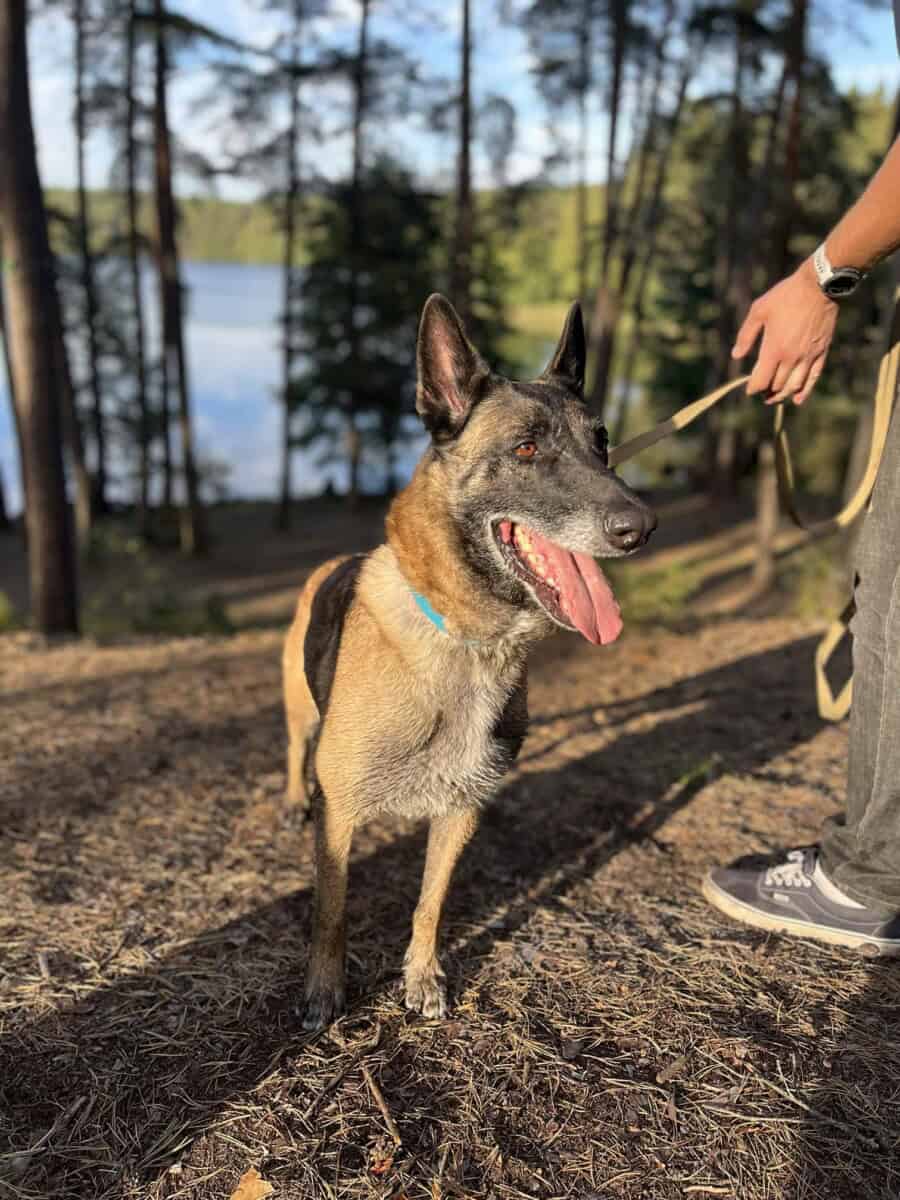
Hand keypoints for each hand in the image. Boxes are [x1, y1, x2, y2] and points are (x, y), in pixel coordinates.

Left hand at [731, 258, 838, 404]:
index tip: (749, 390)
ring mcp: (808, 356)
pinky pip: (813, 378)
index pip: (761, 381)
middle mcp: (791, 357)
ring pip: (794, 387)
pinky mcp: (821, 352)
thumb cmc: (785, 296)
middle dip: (767, 393)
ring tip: (775, 398)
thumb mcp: (758, 311)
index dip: (753, 389)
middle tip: (762, 393)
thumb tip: (736, 356)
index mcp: (774, 349)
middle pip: (777, 387)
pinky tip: (798, 400)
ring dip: (783, 396)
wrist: (819, 286)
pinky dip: (805, 391)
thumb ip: (746, 336)